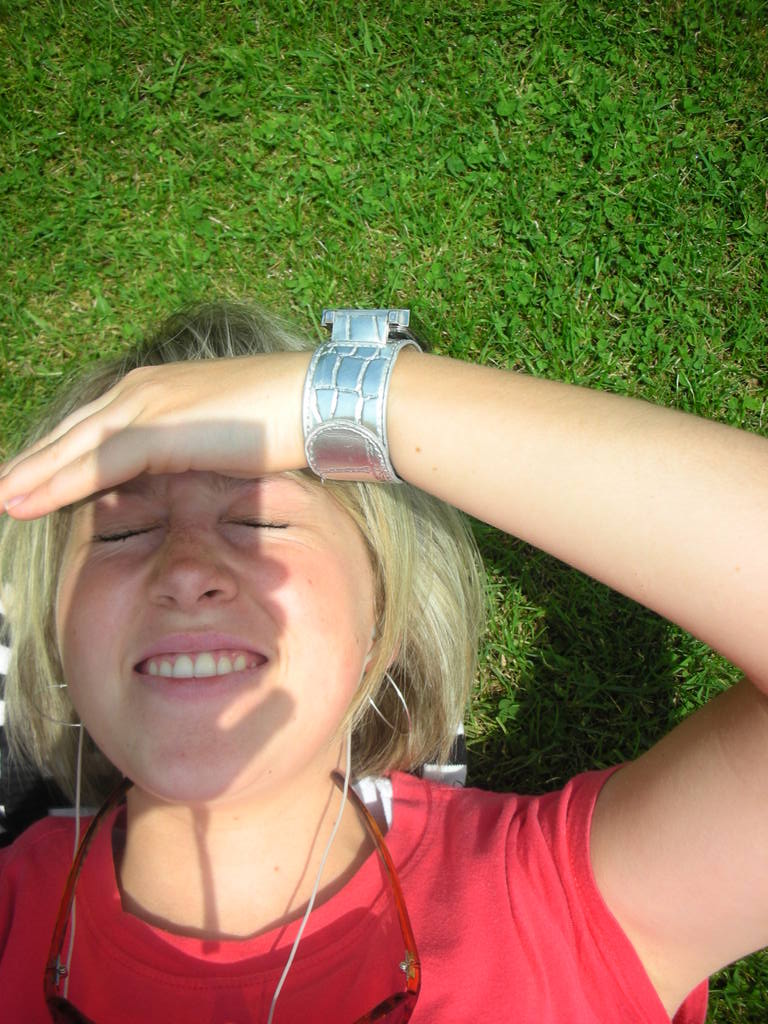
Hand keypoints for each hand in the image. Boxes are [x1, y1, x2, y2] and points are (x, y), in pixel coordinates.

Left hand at [0, 353, 310, 518]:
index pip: (90, 428)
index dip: (55, 456)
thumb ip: (185, 452)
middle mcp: (141, 391)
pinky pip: (96, 463)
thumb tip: (170, 480)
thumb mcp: (218, 439)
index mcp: (154, 391)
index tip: (26, 480)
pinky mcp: (160, 428)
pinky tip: (27, 503)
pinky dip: (58, 485)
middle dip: (30, 465)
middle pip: (69, 434)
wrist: (314, 399)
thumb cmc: (280, 421)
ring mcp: (148, 405)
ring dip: (30, 476)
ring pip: (72, 448)